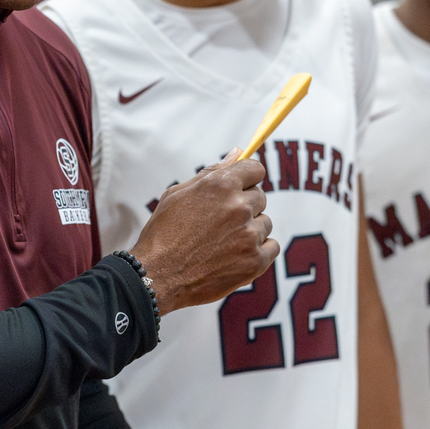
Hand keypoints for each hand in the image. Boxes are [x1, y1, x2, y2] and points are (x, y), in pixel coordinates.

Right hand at [129, 149, 277, 312]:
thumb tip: (238, 152)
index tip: (239, 189)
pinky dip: (258, 251)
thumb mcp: (178, 194)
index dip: (246, 178)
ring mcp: (249, 235)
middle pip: (260, 197)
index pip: (256, 169)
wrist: (157, 276)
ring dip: (250, 229)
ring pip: (264, 223)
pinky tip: (235, 256)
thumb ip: (212, 172)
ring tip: (222, 242)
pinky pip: (272, 247)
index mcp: (221, 185)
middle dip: (244, 206)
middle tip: (219, 223)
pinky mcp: (255, 261)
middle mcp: (239, 206)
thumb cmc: (164, 233)